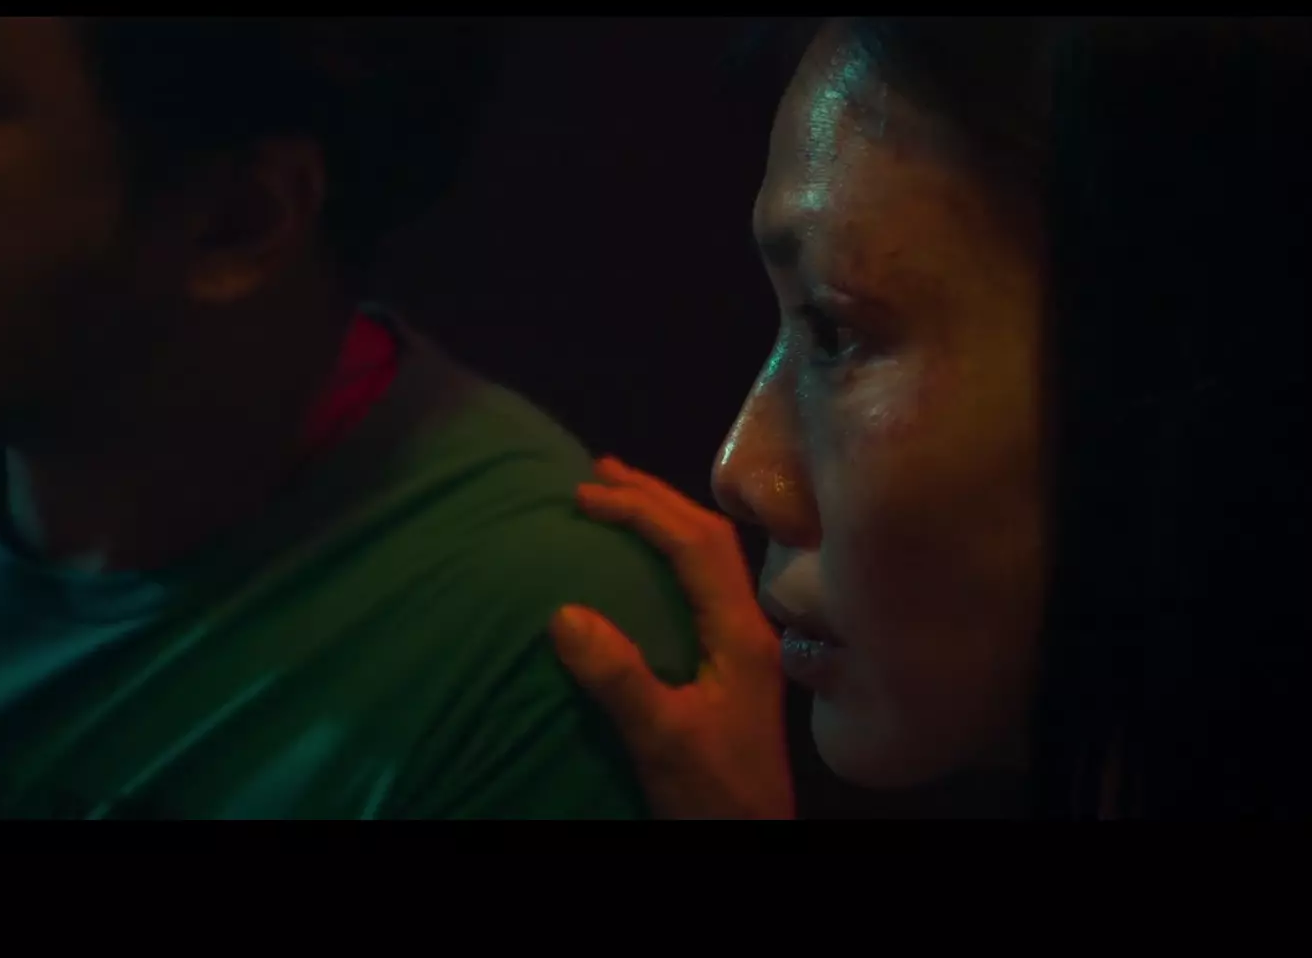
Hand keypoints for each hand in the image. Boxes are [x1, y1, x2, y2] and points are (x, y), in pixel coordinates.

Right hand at [549, 457, 794, 819]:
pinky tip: (641, 565)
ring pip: (708, 560)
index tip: (587, 493)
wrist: (747, 839)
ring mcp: (741, 645)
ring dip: (663, 521)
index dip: (641, 510)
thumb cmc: (714, 794)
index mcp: (741, 634)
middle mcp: (747, 628)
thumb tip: (563, 612)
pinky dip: (666, 557)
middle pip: (707, 539)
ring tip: (617, 498)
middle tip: (598, 471)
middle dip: (654, 498)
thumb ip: (618, 677)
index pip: (695, 546)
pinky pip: (699, 586)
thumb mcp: (662, 739)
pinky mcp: (729, 664)